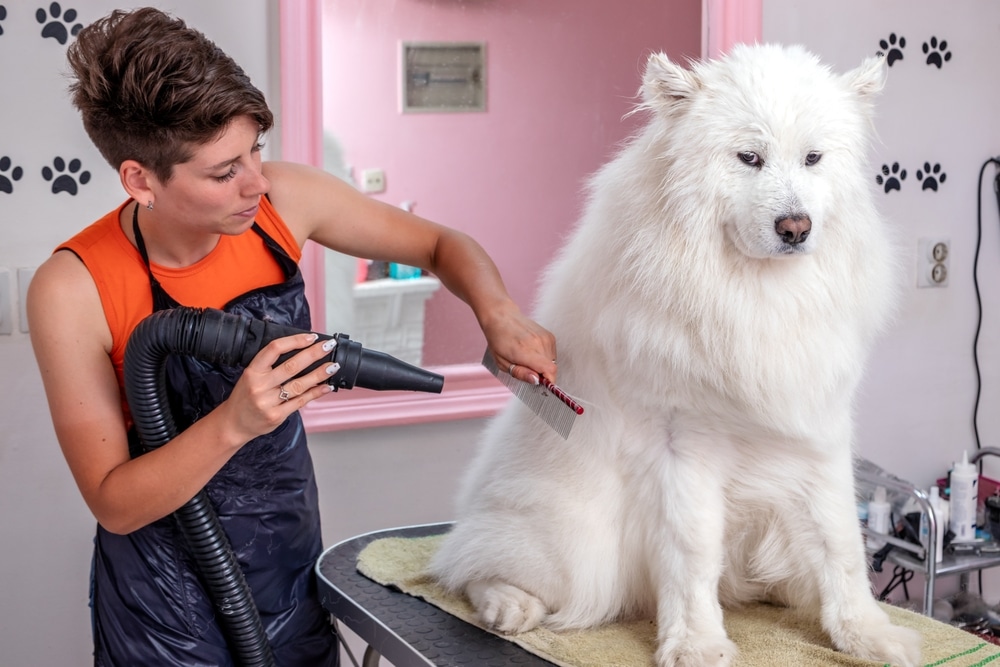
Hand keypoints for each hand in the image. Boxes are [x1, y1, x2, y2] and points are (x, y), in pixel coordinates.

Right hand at [216, 332, 336, 444]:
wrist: (234, 424)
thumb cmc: (245, 397)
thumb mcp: (250, 375)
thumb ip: (270, 364)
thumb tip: (299, 349)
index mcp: (252, 371)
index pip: (274, 349)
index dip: (295, 341)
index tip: (311, 337)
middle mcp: (260, 386)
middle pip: (291, 366)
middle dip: (313, 354)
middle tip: (328, 347)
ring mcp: (268, 402)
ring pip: (299, 385)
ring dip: (319, 374)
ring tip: (333, 366)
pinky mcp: (276, 416)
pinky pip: (300, 401)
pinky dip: (316, 393)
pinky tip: (326, 386)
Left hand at [481, 302, 556, 385]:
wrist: (502, 317)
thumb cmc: (499, 339)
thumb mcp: (502, 363)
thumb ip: (521, 373)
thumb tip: (536, 381)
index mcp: (525, 351)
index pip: (550, 370)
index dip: (548, 381)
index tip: (540, 383)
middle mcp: (538, 343)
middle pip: (551, 368)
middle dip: (541, 374)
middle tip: (526, 369)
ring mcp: (546, 338)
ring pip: (552, 362)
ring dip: (542, 365)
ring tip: (527, 358)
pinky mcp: (549, 335)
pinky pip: (552, 354)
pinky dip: (544, 357)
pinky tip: (532, 351)